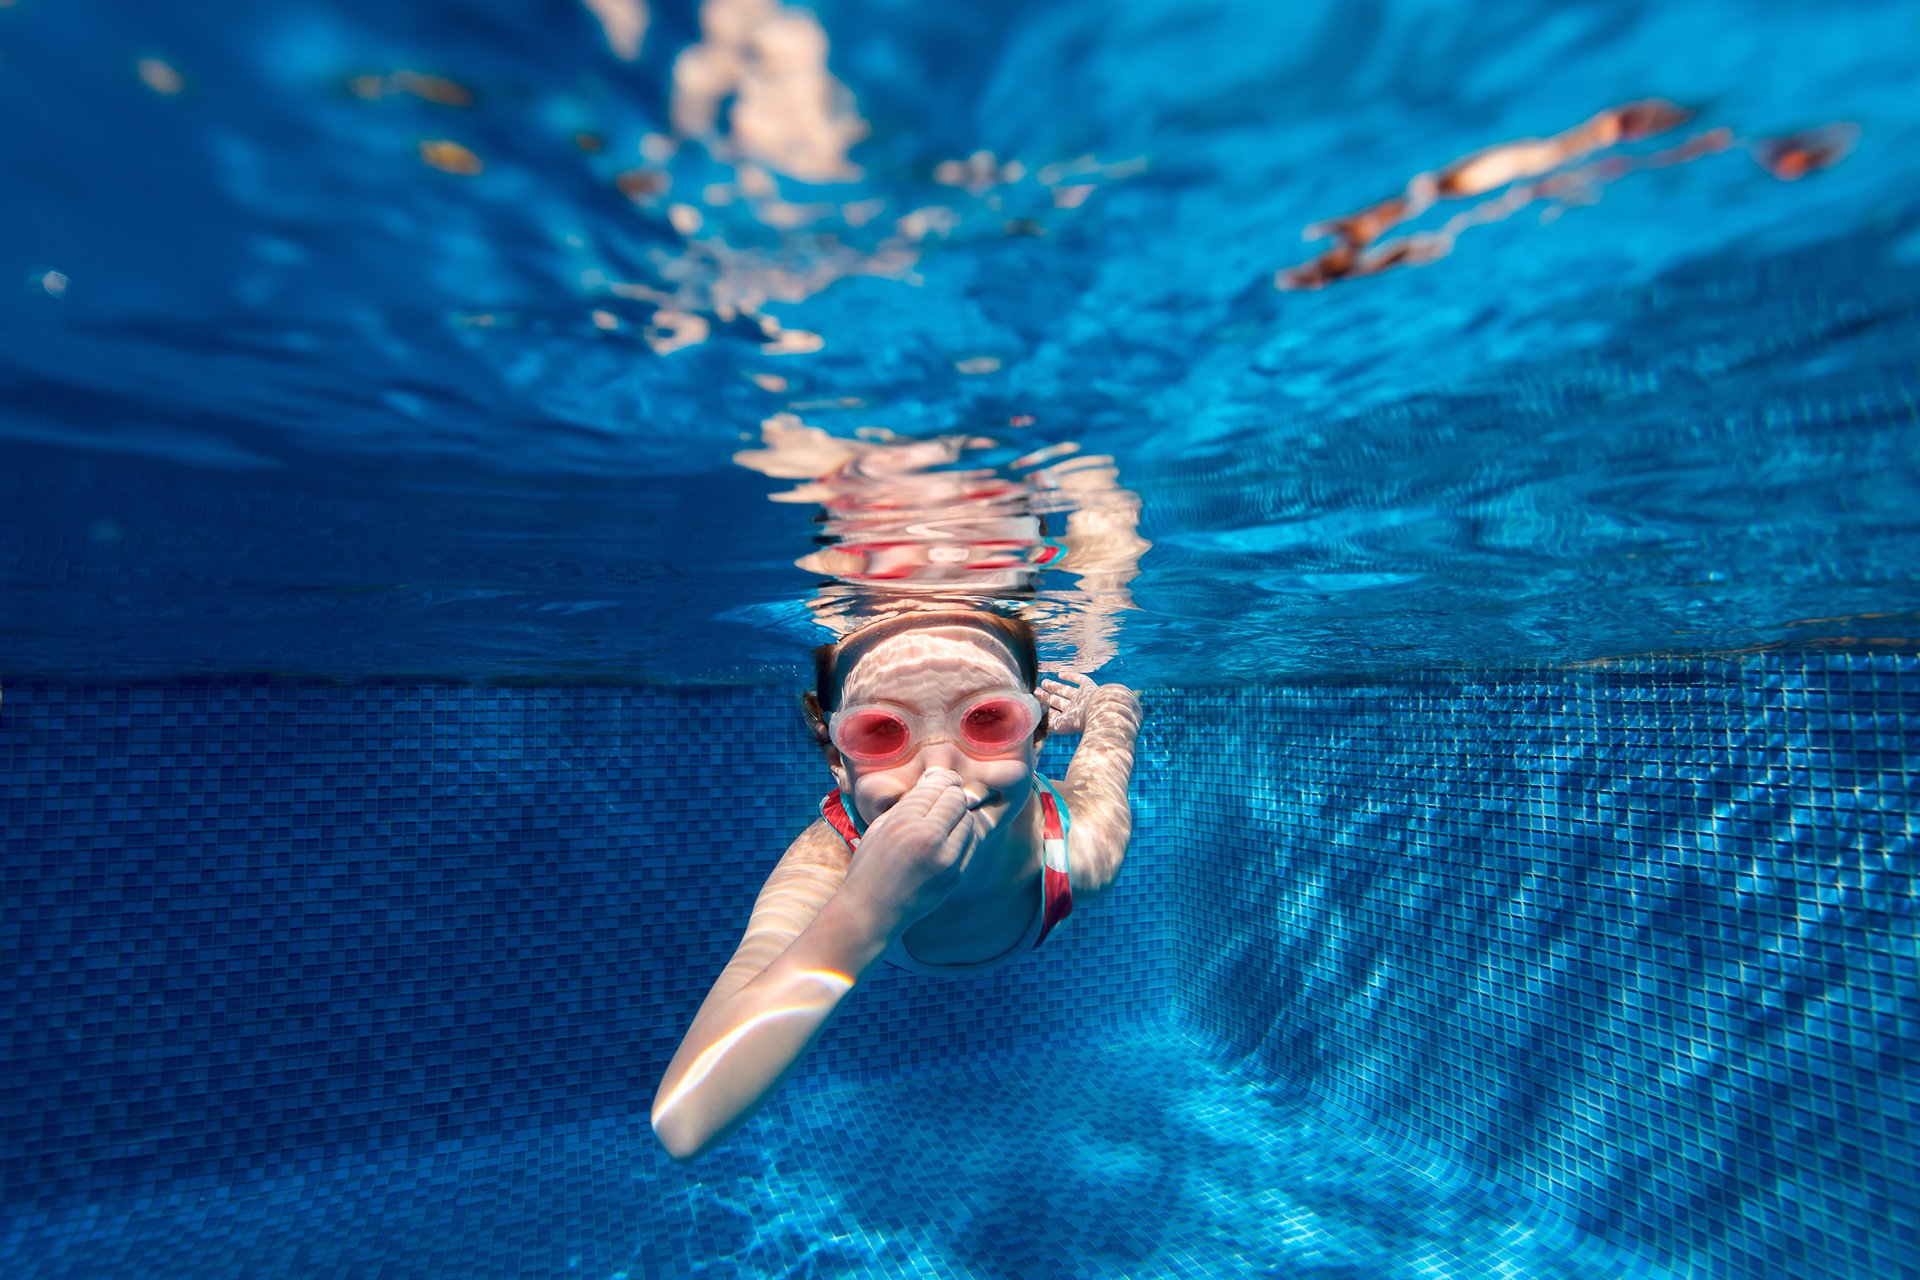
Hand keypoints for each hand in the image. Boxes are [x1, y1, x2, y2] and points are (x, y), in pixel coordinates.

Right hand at [838, 769, 979, 934]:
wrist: (872, 912)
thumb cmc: (869, 866)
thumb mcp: (879, 827)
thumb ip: (908, 804)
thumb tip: (934, 781)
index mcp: (905, 823)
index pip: (937, 786)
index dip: (941, 779)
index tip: (940, 779)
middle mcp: (929, 839)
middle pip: (957, 799)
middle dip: (952, 795)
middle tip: (944, 798)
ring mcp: (946, 860)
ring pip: (969, 820)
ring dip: (959, 816)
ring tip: (944, 820)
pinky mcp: (956, 876)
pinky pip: (971, 844)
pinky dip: (963, 836)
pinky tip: (949, 838)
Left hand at [1039, 672, 1098, 734]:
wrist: (1098, 711)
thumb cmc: (1078, 722)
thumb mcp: (1058, 726)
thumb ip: (1047, 723)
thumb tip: (1037, 721)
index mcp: (1069, 719)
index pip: (1055, 712)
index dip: (1045, 708)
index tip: (1035, 703)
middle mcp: (1076, 708)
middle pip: (1058, 700)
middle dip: (1047, 696)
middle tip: (1037, 691)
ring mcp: (1082, 697)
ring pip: (1066, 690)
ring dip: (1055, 686)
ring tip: (1044, 682)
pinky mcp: (1089, 687)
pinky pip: (1079, 680)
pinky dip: (1070, 677)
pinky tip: (1060, 675)